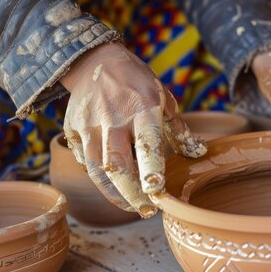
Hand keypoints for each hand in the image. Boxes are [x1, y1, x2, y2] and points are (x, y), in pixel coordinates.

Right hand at [60, 42, 206, 217]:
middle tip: (147, 211)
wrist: (96, 60)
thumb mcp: (165, 99)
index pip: (148, 145)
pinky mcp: (72, 129)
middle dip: (131, 194)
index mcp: (142, 109)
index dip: (151, 170)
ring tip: (131, 205)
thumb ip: (180, 130)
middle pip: (118, 165)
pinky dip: (98, 177)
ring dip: (114, 194)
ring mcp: (89, 124)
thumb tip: (199, 154)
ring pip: (97, 169)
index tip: (156, 192)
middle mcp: (113, 118)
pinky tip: (112, 184)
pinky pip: (84, 161)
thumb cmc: (138, 84)